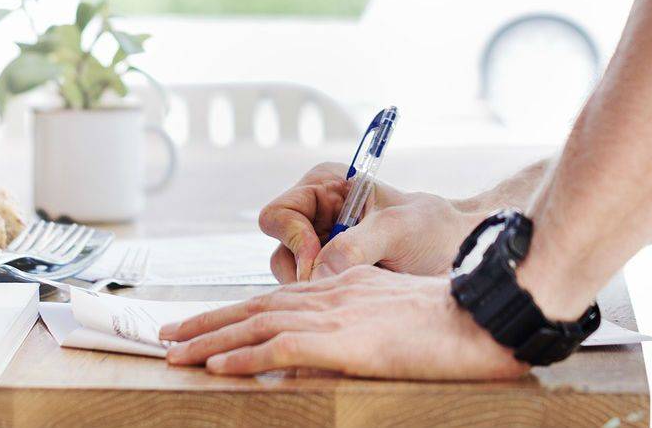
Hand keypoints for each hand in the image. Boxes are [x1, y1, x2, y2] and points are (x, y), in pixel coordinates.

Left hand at [160, 266, 526, 379]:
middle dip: (206, 322)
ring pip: (255, 325)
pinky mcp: (343, 340)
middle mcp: (330, 294)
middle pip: (254, 307)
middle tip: (167, 335)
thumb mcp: (396, 313)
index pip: (274, 298)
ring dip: (209, 340)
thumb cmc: (454, 319)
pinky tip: (216, 366)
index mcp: (342, 286)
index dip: (233, 311)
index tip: (202, 323)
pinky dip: (243, 356)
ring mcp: (334, 316)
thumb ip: (359, 321)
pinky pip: (280, 348)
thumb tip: (329, 345)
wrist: (484, 316)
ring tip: (174, 353)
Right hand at [259, 162, 481, 281]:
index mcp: (324, 186)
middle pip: (281, 249)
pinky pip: (310, 293)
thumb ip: (355, 246)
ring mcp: (321, 248)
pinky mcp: (331, 276)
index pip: (279, 214)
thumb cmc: (434, 229)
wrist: (462, 254)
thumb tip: (317, 273)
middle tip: (339, 284)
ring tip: (359, 288)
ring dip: (318, 288)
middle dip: (305, 271)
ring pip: (292, 276)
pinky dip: (327, 300)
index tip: (320, 262)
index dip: (294, 240)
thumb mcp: (397, 229)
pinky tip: (356, 298)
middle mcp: (315, 216)